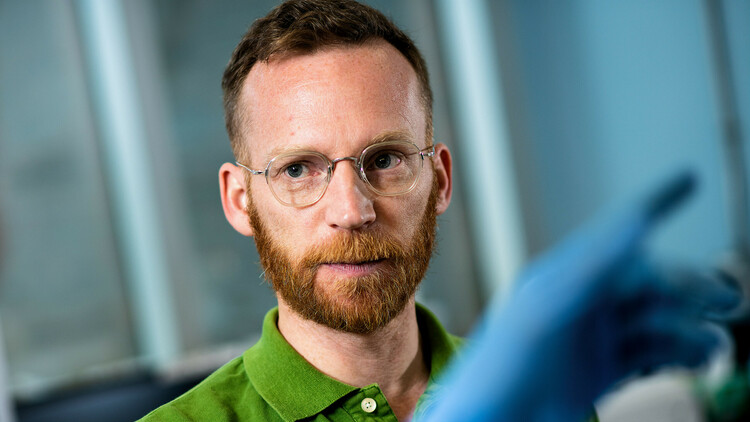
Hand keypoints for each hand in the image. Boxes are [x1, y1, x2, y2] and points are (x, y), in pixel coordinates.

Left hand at [416, 171, 739, 421]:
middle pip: (649, 280)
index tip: (687, 178)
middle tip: (725, 300)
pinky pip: (652, 353)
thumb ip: (592, 268)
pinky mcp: (604, 370)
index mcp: (565, 276)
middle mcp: (583, 301)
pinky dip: (680, 353)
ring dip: (689, 325)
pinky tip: (698, 357)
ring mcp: (595, 336)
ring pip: (656, 319)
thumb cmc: (503, 366)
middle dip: (688, 285)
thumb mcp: (544, 312)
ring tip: (713, 344)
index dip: (654, 203)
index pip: (617, 231)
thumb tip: (634, 222)